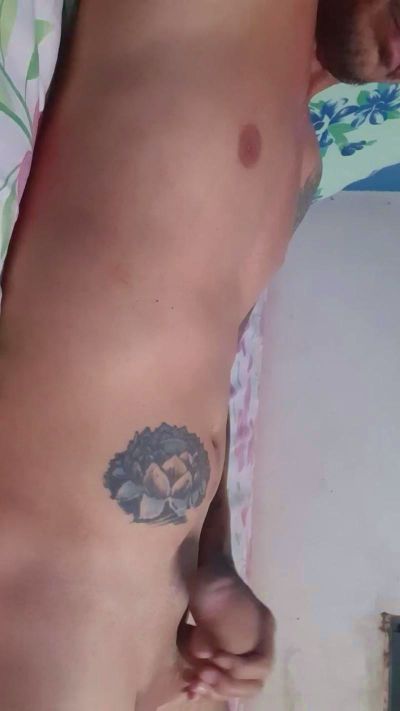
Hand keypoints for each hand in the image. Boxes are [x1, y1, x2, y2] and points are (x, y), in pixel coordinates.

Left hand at [178, 556, 274, 701]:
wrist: (203, 575)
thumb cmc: (215, 584)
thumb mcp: (219, 602)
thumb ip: (218, 633)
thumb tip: (204, 654)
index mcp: (263, 631)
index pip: (261, 664)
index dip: (239, 667)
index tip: (215, 656)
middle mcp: (254, 646)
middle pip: (252, 683)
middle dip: (227, 684)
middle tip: (203, 675)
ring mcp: (238, 654)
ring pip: (235, 687)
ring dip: (215, 690)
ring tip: (194, 683)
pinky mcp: (221, 659)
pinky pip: (220, 682)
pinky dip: (207, 688)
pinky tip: (190, 687)